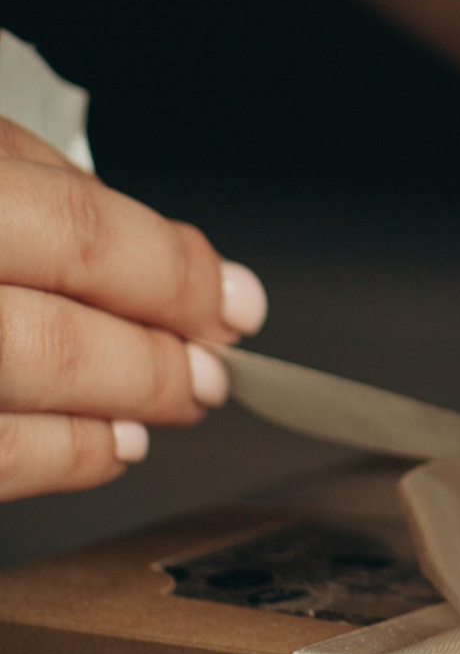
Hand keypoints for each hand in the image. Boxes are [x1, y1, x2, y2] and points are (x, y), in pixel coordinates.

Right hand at [0, 120, 265, 498]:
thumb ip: (64, 196)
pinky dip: (61, 457)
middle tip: (214, 371)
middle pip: (59, 336)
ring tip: (176, 401)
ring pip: (29, 389)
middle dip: (159, 358)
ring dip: (124, 405)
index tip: (235, 304)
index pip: (83, 236)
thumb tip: (179, 263)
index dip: (177, 279)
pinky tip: (109, 446)